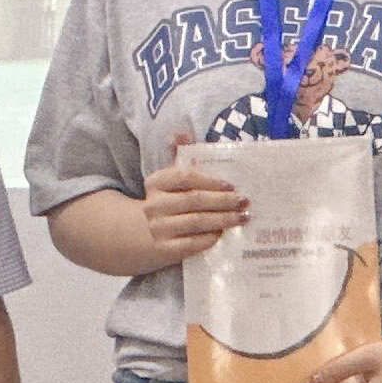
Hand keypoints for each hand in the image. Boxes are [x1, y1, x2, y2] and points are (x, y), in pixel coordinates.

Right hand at [139, 135, 250, 266]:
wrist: (137, 235)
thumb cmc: (164, 201)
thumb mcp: (167, 179)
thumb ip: (178, 155)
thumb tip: (182, 133)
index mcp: (156, 183)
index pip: (184, 177)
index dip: (210, 180)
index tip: (231, 184)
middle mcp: (155, 205)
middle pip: (194, 200)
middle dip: (223, 201)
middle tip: (245, 201)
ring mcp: (158, 228)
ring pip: (196, 222)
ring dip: (223, 219)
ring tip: (242, 217)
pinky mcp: (164, 249)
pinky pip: (191, 244)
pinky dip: (209, 238)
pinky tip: (223, 234)